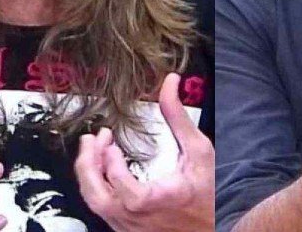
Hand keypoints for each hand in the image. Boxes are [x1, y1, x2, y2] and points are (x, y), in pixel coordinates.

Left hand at [74, 72, 213, 231]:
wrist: (214, 223)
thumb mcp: (198, 151)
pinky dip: (97, 189)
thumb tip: (170, 85)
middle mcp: (138, 218)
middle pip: (98, 197)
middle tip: (91, 141)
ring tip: (92, 152)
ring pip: (96, 205)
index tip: (111, 143)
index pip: (123, 186)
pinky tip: (101, 172)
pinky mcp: (127, 229)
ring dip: (89, 176)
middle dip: (87, 166)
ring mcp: (130, 226)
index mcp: (155, 199)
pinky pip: (102, 211)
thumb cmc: (208, 192)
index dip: (112, 164)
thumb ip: (178, 117)